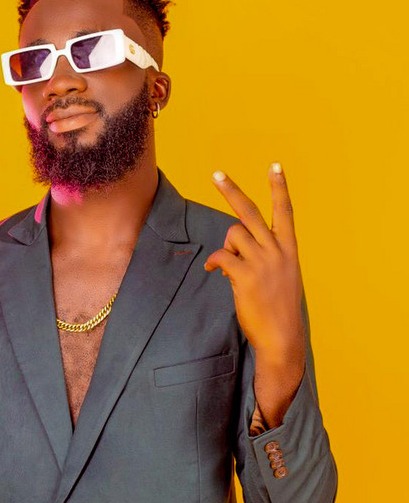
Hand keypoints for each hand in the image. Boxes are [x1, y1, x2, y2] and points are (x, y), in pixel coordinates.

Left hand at [203, 163, 304, 365]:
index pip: (286, 210)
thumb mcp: (281, 276)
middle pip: (250, 211)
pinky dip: (214, 262)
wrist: (282, 337)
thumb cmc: (279, 307)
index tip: (275, 165)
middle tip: (216, 173)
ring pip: (233, 233)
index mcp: (289, 249)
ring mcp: (262, 262)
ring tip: (230, 266)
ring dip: (226, 246)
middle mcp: (277, 250)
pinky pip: (221, 256)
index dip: (279, 187)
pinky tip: (215, 271)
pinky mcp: (246, 275)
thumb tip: (232, 250)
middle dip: (231, 190)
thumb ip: (262, 256)